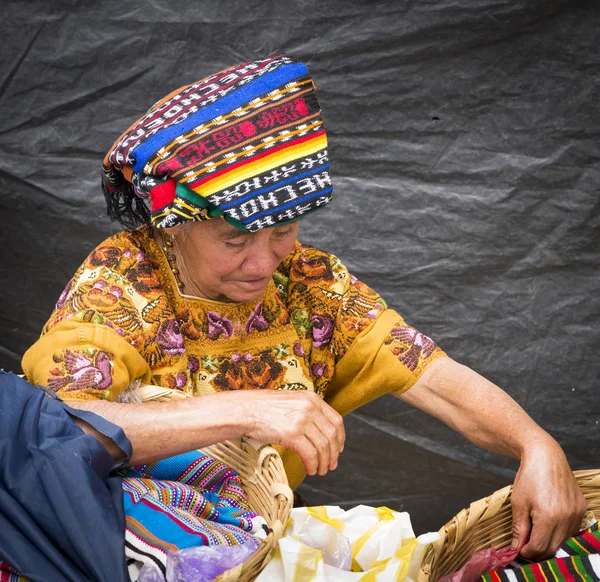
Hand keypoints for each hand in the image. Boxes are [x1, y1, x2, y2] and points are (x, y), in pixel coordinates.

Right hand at [242, 390, 344, 475]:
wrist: (245, 410)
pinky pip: (310, 454)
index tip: (338, 448)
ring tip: (320, 470)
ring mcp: (301, 420)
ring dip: (324, 462)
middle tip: (331, 464)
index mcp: (311, 398)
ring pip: (323, 446)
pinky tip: (310, 469)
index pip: (336, 420)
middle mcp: (309, 407)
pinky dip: (313, 465)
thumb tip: (320, 431)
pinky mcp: (291, 434)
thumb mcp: (292, 402)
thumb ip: (307, 411)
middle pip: (332, 434)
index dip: (340, 438)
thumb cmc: (264, 408)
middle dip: (334, 453)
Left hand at [511, 437, 587, 558]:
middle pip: (553, 547)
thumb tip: (517, 547)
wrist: (546, 456)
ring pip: (563, 540)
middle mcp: (567, 518)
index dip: (527, 551)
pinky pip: (572, 529)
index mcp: (548, 517)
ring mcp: (577, 514)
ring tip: (536, 530)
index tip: (519, 548)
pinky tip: (548, 522)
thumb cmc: (529, 477)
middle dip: (538, 549)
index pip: (540, 547)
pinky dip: (560, 531)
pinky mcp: (582, 509)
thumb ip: (519, 527)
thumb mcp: (518, 502)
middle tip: (525, 543)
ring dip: (550, 540)